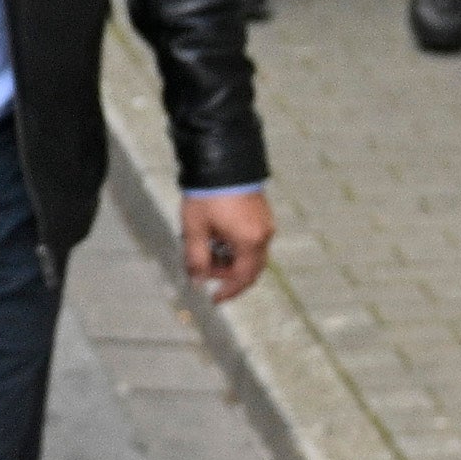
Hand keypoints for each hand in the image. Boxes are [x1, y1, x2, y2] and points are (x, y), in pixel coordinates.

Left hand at [177, 188, 273, 305]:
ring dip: (231, 259)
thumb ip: (196, 259)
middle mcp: (263, 234)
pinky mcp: (261, 214)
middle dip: (228, 275)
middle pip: (250, 268)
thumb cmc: (208, 195)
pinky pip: (252, 240)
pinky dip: (237, 246)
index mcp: (249, 241)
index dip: (228, 291)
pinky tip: (217, 237)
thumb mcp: (195, 230)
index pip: (242, 277)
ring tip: (207, 250)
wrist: (222, 160)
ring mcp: (265, 223)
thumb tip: (197, 280)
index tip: (214, 299)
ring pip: (251, 254)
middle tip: (206, 273)